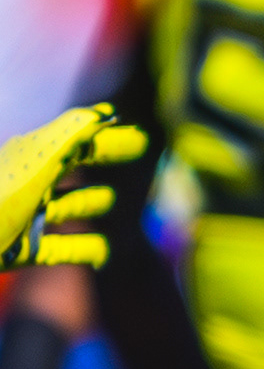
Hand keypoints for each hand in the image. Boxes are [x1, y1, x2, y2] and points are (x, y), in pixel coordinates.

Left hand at [0, 105, 147, 270]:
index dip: (108, 139)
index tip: (139, 139)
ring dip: (90, 204)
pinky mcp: (20, 249)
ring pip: (65, 207)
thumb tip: (102, 114)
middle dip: (103, 163)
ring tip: (115, 205)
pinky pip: (58, 249)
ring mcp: (23, 216)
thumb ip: (68, 139)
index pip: (77, 142)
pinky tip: (104, 254)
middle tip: (136, 159)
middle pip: (74, 170)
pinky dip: (82, 249)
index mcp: (30, 158)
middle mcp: (28, 183)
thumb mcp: (32, 165)